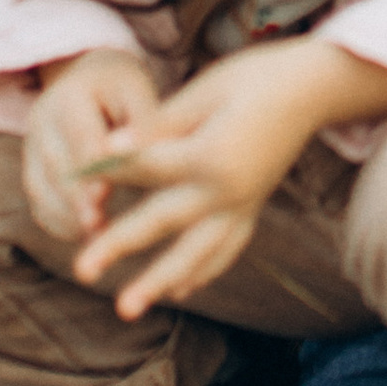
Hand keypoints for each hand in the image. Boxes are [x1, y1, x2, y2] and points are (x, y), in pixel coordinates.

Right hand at [22, 48, 162, 247]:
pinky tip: (82, 236)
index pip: (80, 136)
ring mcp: (32, 145)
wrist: (92, 79)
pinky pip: (38, 199)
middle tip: (95, 226)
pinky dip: (57, 221)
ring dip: (65, 215)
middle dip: (75, 199)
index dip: (90, 169)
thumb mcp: (139, 92)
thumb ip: (145, 122)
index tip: (103, 196)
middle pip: (55, 165)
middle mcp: (42, 119)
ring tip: (94, 238)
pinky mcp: (33, 167)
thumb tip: (142, 151)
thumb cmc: (124, 89)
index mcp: (70, 94)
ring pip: (40, 186)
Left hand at [70, 33, 386, 321]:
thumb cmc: (256, 77)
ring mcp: (244, 204)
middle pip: (163, 221)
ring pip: (196, 252)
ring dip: (159, 280)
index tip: (70, 178)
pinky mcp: (254, 208)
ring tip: (126, 308)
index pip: (145, 167)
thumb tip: (110, 148)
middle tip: (81, 270)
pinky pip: (226, 248)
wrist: (316, 86)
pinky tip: (179, 290)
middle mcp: (227, 189)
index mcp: (212, 154)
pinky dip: (202, 271)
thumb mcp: (205, 91)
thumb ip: (160, 126)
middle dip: (118, 245)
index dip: (105, 169)